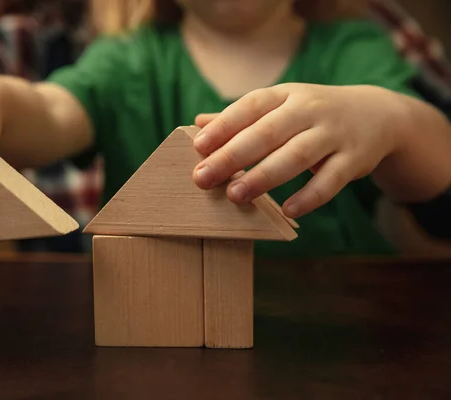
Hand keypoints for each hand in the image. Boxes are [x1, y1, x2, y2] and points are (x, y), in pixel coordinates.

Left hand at [192, 83, 400, 217]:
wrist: (376, 115)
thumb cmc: (312, 114)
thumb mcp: (280, 106)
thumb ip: (241, 118)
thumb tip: (197, 124)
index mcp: (286, 95)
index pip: (250, 105)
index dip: (224, 125)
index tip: (198, 146)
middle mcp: (310, 109)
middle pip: (268, 132)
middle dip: (232, 156)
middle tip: (203, 178)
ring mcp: (334, 134)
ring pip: (296, 156)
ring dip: (264, 177)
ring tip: (235, 195)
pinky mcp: (354, 159)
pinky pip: (330, 181)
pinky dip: (309, 197)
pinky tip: (287, 210)